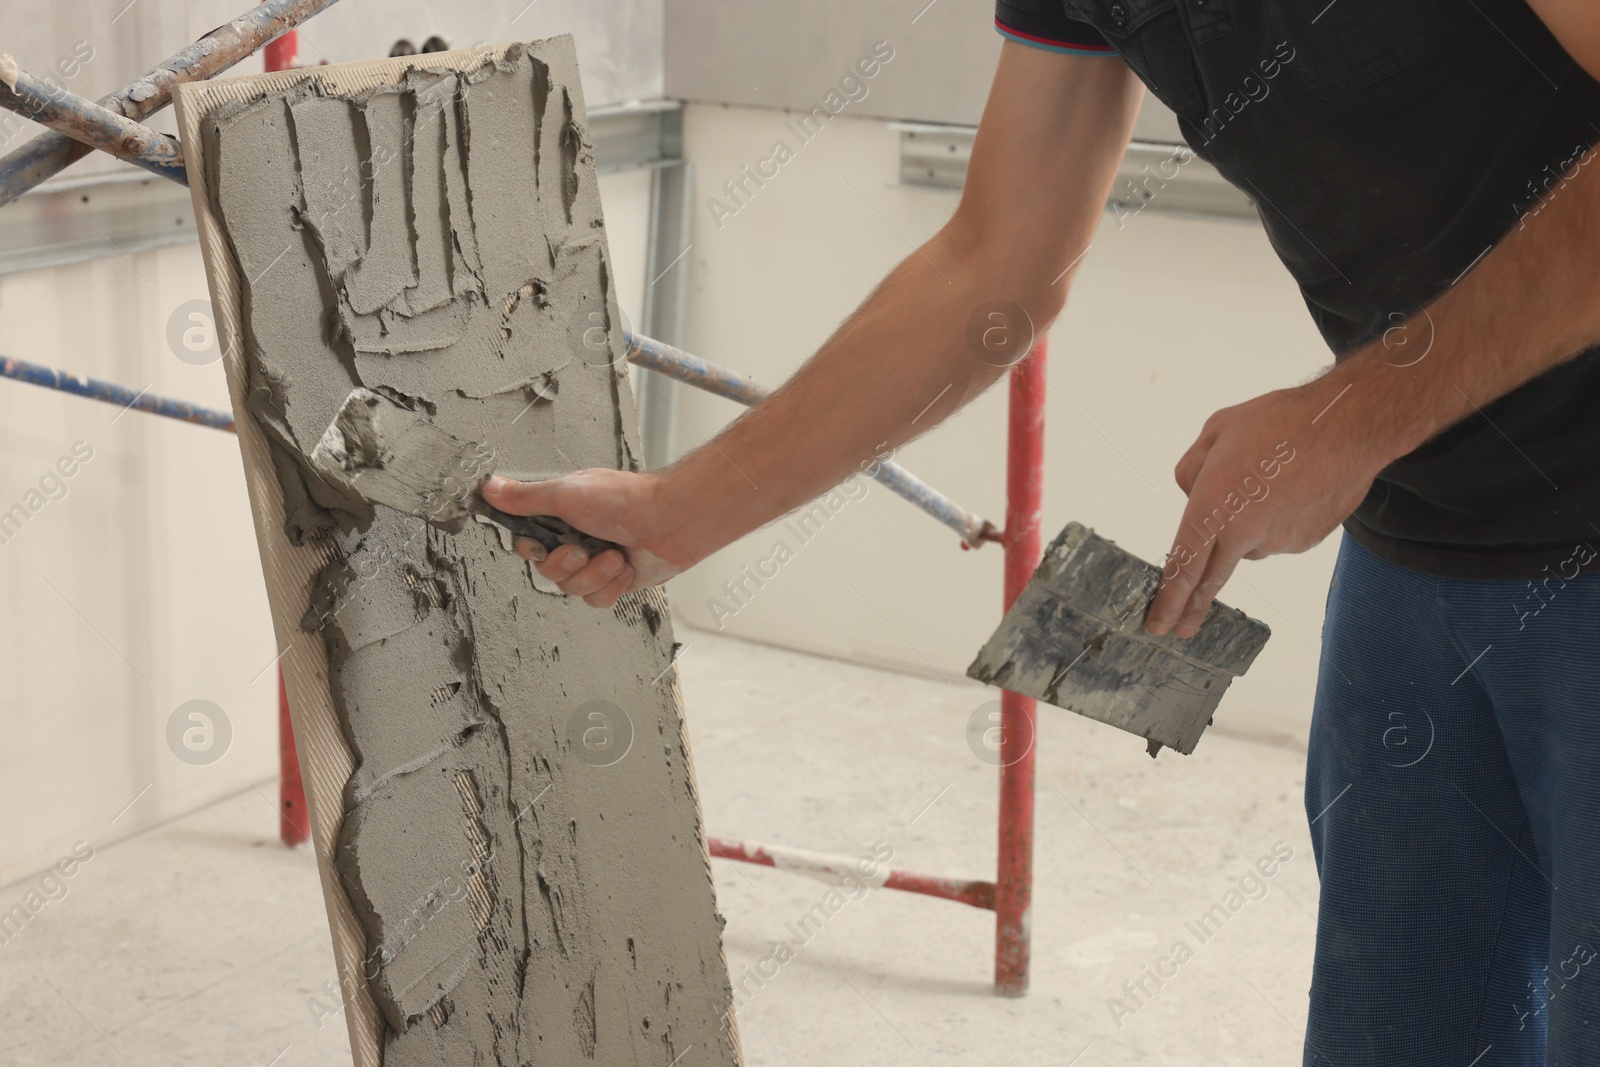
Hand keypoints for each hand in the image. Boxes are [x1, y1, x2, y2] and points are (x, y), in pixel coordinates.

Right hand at [481, 470, 688, 608]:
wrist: (670, 523)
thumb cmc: (625, 500)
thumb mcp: (566, 492)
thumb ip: (525, 497)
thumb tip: (489, 487)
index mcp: (559, 514)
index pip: (525, 541)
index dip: (530, 548)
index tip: (541, 544)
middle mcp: (574, 537)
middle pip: (546, 570)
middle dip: (566, 564)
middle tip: (582, 549)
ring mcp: (594, 560)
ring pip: (570, 588)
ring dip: (594, 574)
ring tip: (613, 555)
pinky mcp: (613, 580)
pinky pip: (596, 600)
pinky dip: (611, 585)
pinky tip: (624, 566)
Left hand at [1146, 373, 1387, 637]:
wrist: (1351, 427)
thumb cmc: (1280, 421)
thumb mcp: (1216, 430)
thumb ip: (1192, 470)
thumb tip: (1192, 496)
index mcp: (1212, 507)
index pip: (1183, 565)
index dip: (1168, 600)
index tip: (1157, 625)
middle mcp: (1242, 533)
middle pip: (1210, 580)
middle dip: (1191, 608)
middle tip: (1178, 630)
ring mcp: (1277, 542)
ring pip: (1246, 546)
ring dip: (1245, 528)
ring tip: (1265, 483)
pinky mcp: (1305, 542)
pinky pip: (1277, 536)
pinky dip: (1276, 519)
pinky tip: (1291, 488)